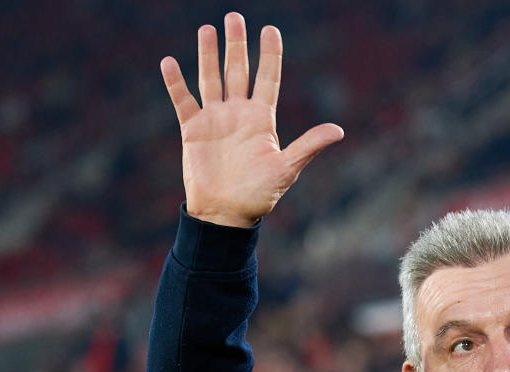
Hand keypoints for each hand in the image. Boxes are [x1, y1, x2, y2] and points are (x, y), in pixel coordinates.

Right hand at [160, 12, 343, 227]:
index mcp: (262, 120)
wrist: (225, 214)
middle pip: (238, 71)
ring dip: (208, 55)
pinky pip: (183, 100)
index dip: (269, 55)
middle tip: (235, 17)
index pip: (267, 79)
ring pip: (211, 79)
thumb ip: (308, 145)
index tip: (270, 29)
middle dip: (237, 45)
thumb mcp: (287, 169)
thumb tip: (338, 130)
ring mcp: (215, 119)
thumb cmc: (259, 195)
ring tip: (208, 29)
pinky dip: (176, 82)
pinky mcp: (192, 129)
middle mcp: (238, 114)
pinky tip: (170, 62)